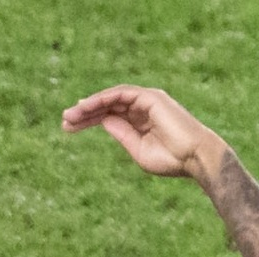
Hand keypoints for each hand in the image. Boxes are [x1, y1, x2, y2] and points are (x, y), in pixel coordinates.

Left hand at [62, 86, 225, 180]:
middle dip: (84, 113)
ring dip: (90, 105)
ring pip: (112, 98)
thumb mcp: (138, 150)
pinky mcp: (151, 97)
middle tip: (63, 121)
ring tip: (71, 115)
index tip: (68, 128)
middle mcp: (143, 107)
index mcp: (140, 122)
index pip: (109, 116)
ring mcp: (147, 100)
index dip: (89, 120)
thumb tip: (103, 121)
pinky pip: (122, 94)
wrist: (194, 157)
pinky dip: (104, 98)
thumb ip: (121, 134)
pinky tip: (88, 106)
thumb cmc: (171, 160)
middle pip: (107, 105)